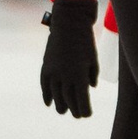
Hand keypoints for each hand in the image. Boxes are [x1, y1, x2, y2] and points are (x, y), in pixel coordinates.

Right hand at [39, 0, 97, 117]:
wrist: (69, 23)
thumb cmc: (86, 41)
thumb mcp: (93, 59)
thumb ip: (92, 75)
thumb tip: (90, 88)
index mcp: (80, 76)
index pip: (82, 100)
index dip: (85, 110)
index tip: (87, 115)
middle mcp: (65, 77)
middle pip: (69, 100)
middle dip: (74, 109)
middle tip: (77, 115)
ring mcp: (54, 72)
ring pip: (56, 96)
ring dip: (60, 105)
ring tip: (63, 111)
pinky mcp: (46, 66)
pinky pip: (44, 86)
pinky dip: (46, 95)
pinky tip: (49, 103)